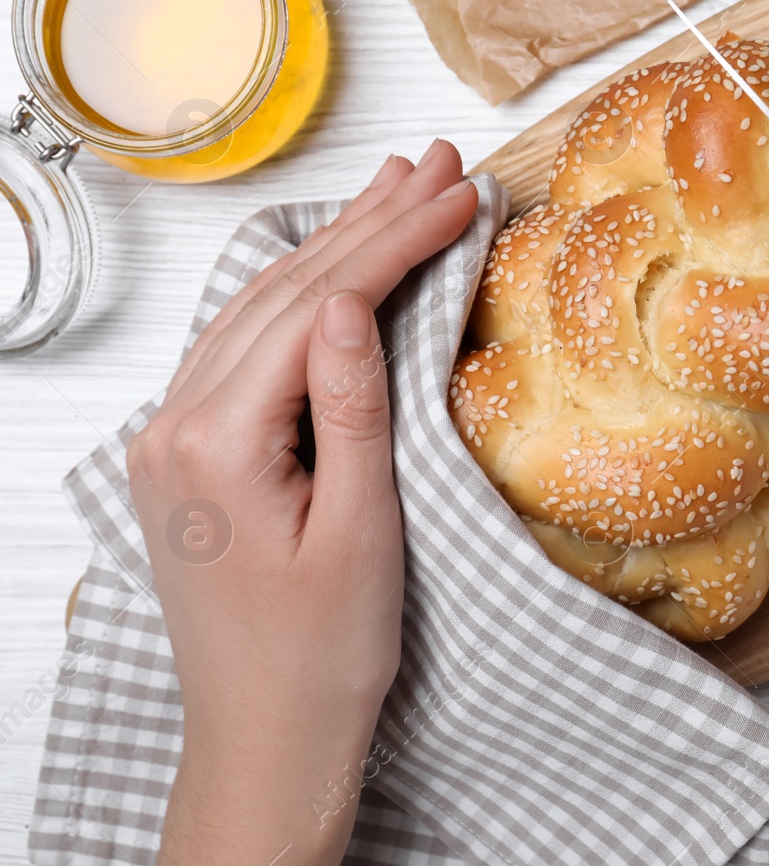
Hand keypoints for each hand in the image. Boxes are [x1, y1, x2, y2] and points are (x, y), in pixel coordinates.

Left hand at [126, 141, 478, 864]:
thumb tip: (355, 300)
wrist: (264, 737)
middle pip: (284, 289)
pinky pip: (243, 344)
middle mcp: (175, 425)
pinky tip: (333, 265)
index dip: (398, 241)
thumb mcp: (361, 533)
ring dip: (334, 245)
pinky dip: (299, 294)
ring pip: (260, 307)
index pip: (321, 305)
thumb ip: (353, 407)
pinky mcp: (188, 450)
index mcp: (215, 442)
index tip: (462, 195)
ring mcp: (172, 436)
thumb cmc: (320, 655)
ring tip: (398, 190)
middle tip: (441, 165)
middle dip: (371, 221)